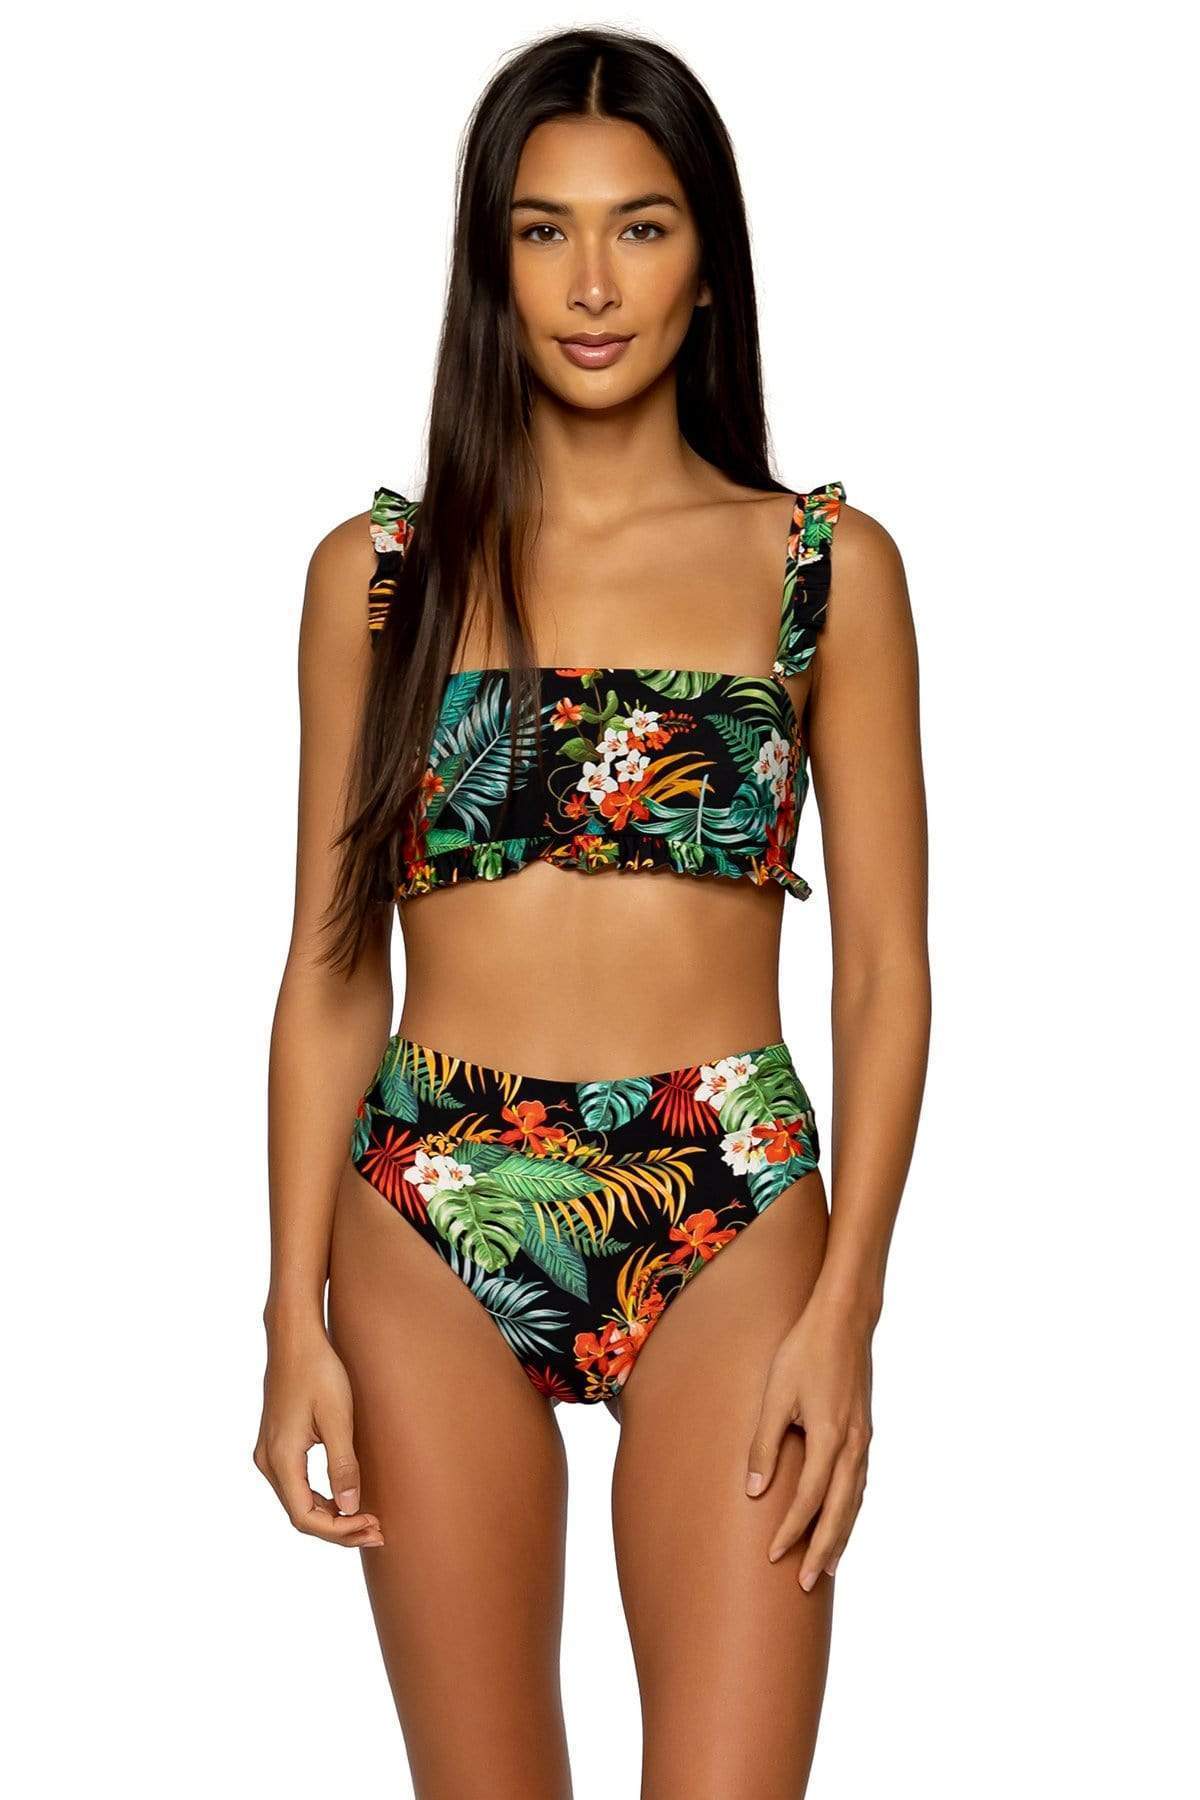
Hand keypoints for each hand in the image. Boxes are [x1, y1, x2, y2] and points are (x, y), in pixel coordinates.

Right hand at [253, 1316, 383, 1548]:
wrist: (295, 1337)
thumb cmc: (318, 1370)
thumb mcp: (338, 1418)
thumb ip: (343, 1466)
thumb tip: (351, 1509)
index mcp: (281, 1458)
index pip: (305, 1517)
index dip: (339, 1530)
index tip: (372, 1525)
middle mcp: (268, 1461)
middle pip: (301, 1514)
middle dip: (339, 1528)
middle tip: (377, 1531)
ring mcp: (269, 1452)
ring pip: (298, 1501)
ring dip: (331, 1515)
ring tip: (367, 1519)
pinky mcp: (276, 1443)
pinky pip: (296, 1484)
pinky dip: (321, 1498)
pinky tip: (345, 1497)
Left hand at [744, 1287, 873, 1589]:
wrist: (844, 1320)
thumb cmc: (804, 1351)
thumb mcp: (775, 1393)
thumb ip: (764, 1443)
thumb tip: (753, 1491)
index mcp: (829, 1437)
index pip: (808, 1498)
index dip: (792, 1530)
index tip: (774, 1556)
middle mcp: (852, 1446)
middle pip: (839, 1511)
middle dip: (823, 1549)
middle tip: (808, 1585)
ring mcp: (863, 1440)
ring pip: (854, 1500)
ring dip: (842, 1535)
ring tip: (828, 1566)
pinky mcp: (865, 1432)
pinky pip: (860, 1483)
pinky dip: (851, 1509)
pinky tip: (842, 1519)